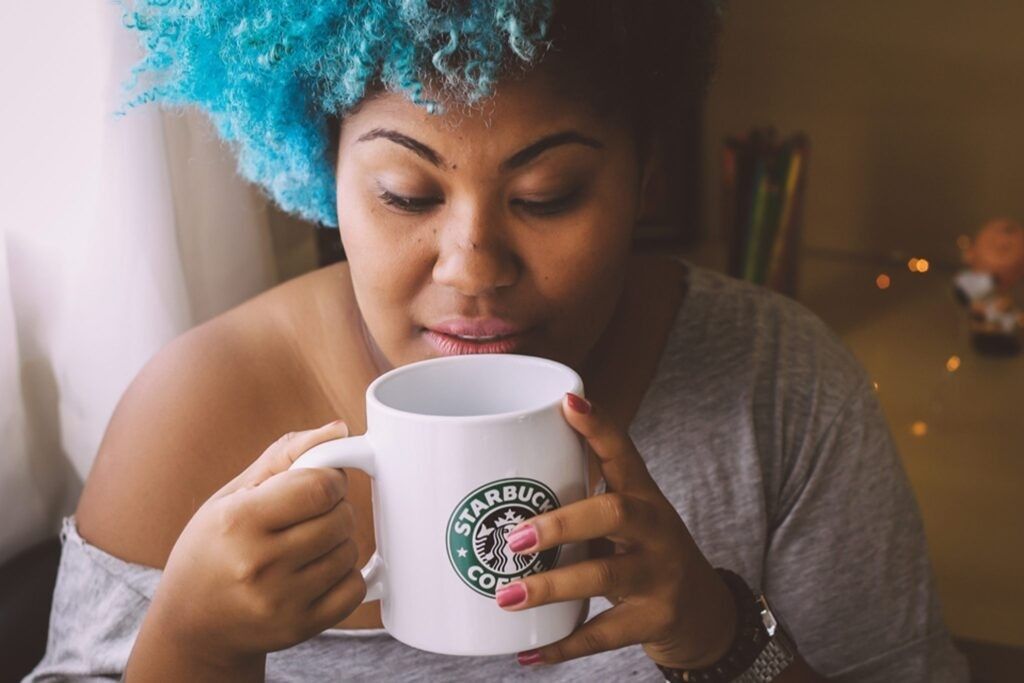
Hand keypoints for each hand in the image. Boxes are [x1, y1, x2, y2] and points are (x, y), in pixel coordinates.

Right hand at [140, 420, 365, 669]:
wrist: (192, 623)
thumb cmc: (213, 546)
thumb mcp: (234, 494)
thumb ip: (287, 455)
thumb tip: (340, 429)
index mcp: (239, 521)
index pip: (320, 487)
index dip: (329, 479)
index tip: (319, 483)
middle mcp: (258, 564)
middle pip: (340, 519)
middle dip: (334, 509)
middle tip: (309, 515)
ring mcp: (279, 602)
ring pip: (349, 553)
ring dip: (338, 543)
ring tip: (307, 545)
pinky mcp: (299, 628)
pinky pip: (353, 589)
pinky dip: (346, 577)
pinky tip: (317, 572)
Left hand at [495, 393, 736, 668]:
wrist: (702, 608)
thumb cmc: (645, 549)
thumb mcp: (628, 514)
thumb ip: (582, 495)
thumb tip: (502, 476)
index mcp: (643, 495)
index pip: (623, 452)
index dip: (597, 427)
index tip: (568, 402)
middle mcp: (655, 528)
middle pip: (614, 513)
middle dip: (561, 522)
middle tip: (514, 537)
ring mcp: (659, 575)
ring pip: (605, 576)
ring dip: (551, 586)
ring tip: (505, 595)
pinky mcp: (655, 619)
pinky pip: (605, 634)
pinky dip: (564, 645)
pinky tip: (529, 651)